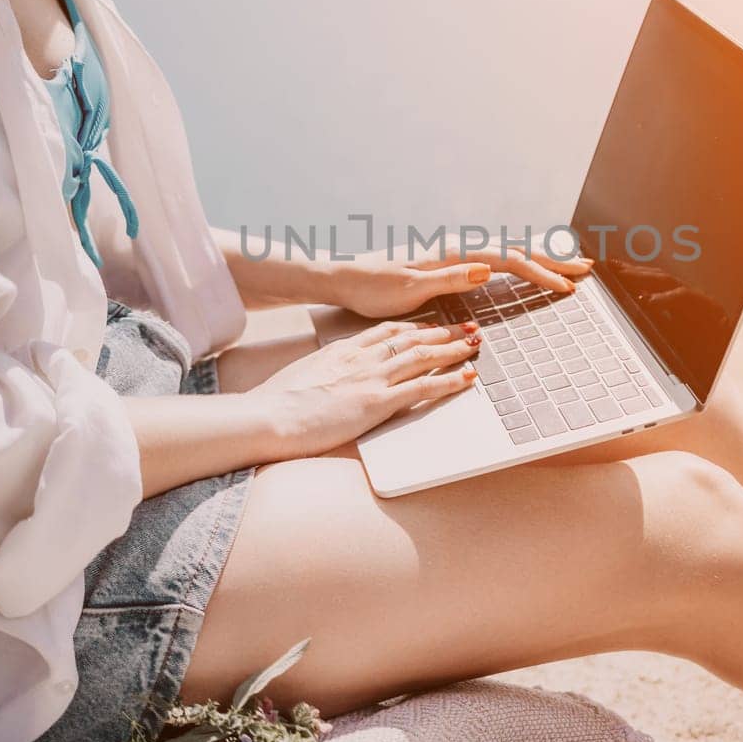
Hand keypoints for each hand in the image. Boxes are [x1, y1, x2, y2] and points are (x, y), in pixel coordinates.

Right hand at [253, 320, 482, 455]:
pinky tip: (467, 377)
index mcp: (341, 351)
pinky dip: (449, 380)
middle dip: (442, 332)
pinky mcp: (378, 402)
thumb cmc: (275, 404)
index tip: (429, 325)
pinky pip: (423, 387)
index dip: (412, 327)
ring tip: (474, 344)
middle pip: (410, 338)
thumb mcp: (300, 379)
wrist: (268, 416)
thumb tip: (322, 384)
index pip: (385, 332)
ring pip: (423, 356)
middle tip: (465, 328)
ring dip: (453, 349)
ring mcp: (371, 378)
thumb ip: (319, 376)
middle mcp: (361, 358)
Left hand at [327, 242, 592, 318]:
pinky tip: (526, 265)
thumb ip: (450, 278)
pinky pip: (494, 258)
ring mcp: (453, 253)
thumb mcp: (409, 288)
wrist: (343, 278)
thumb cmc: (372, 287)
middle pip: (515, 250)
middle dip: (552, 260)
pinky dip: (518, 261)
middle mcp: (456, 248)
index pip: (507, 261)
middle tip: (587, 268)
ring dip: (540, 258)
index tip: (566, 288)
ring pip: (507, 252)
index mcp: (452, 253)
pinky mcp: (448, 262)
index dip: (540, 274)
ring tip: (569, 264)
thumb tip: (488, 268)